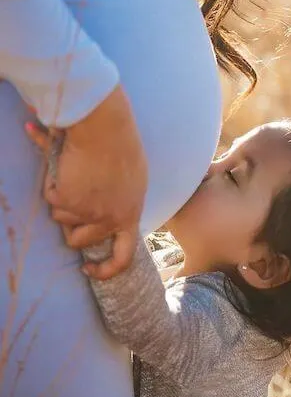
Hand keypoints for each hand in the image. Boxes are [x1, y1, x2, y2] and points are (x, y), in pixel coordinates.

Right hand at [25, 85, 147, 278]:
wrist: (105, 127)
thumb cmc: (121, 143)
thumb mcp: (133, 178)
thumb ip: (121, 199)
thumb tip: (105, 212)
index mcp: (131, 213)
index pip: (123, 257)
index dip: (105, 270)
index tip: (89, 269)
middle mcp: (111, 218)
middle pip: (79, 241)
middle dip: (69, 226)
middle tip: (70, 202)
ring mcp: (89, 212)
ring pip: (61, 219)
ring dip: (61, 199)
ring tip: (73, 174)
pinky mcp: (68, 201)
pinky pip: (51, 198)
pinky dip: (53, 183)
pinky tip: (66, 165)